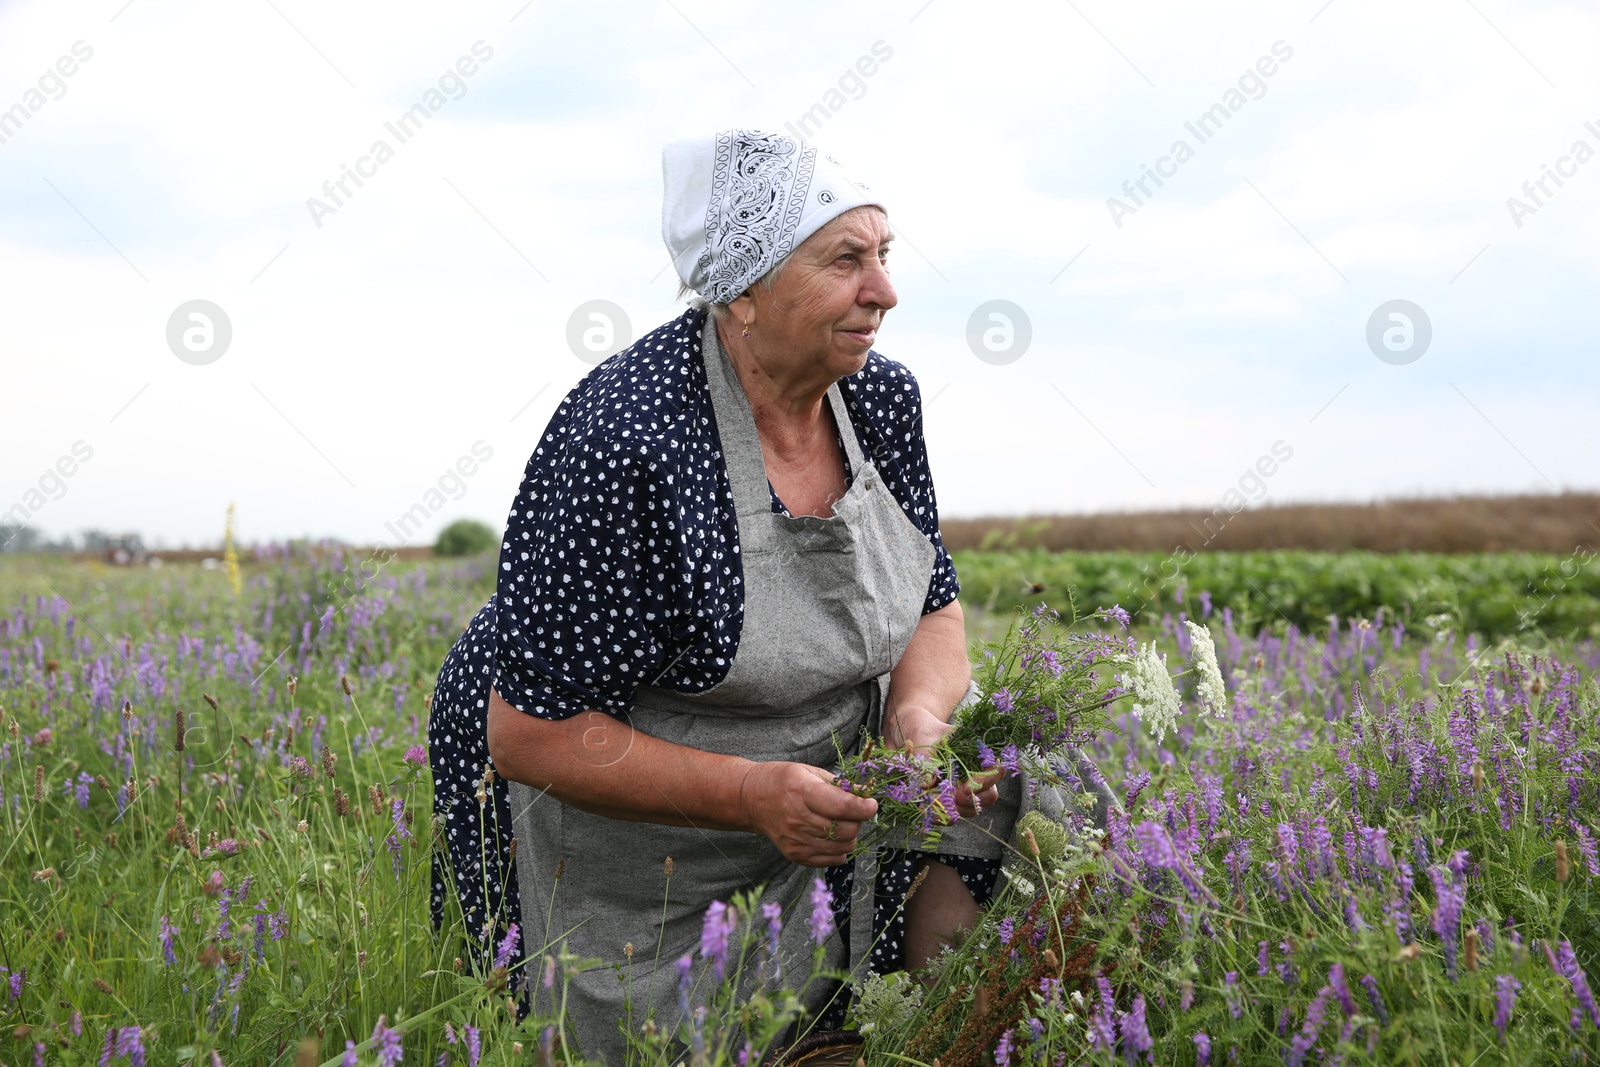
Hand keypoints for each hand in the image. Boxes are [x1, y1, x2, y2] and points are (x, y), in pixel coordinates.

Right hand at [739, 761, 878, 866]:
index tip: (871, 804)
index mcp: (802, 791)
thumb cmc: (783, 780)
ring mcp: (796, 840)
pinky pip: (832, 860)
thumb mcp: (808, 771)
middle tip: (855, 811)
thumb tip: (864, 797)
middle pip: (846, 830)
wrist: (752, 800)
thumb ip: (836, 785)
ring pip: (843, 847)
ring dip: (850, 835)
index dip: (864, 807)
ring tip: (842, 823)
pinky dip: (839, 849)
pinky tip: (832, 835)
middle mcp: (798, 819)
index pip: (843, 807)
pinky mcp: (796, 855)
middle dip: (859, 821)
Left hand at [884, 704, 999, 818]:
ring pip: (970, 809)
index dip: (985, 782)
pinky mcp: (947, 800)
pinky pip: (951, 815)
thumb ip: (927, 758)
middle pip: (988, 795)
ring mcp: (962, 789)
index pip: (996, 770)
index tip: (964, 788)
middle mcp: (974, 773)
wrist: (907, 736)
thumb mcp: (922, 738)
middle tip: (950, 797)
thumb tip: (928, 784)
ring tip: (931, 802)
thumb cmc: (921, 731)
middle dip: (970, 801)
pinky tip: (925, 810)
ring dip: (953, 811)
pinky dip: (940, 816)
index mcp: (977, 754)